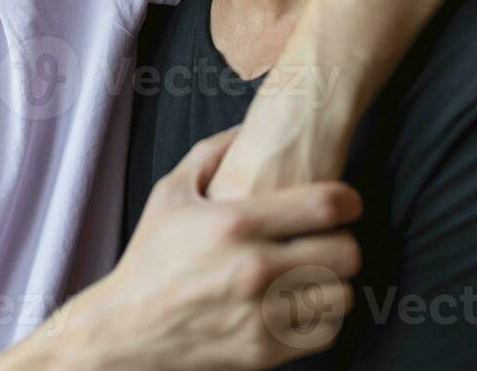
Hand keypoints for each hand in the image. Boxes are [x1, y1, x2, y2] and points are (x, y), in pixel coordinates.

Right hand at [35, 127, 362, 369]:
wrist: (128, 330)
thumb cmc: (150, 257)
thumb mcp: (170, 193)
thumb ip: (210, 153)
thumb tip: (246, 127)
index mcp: (236, 223)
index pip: (325, 205)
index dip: (349, 200)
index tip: (348, 203)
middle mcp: (256, 269)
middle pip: (345, 252)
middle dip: (344, 241)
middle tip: (331, 239)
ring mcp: (263, 315)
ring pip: (342, 295)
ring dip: (336, 281)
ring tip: (319, 273)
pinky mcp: (266, 350)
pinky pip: (326, 331)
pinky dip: (323, 317)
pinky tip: (304, 304)